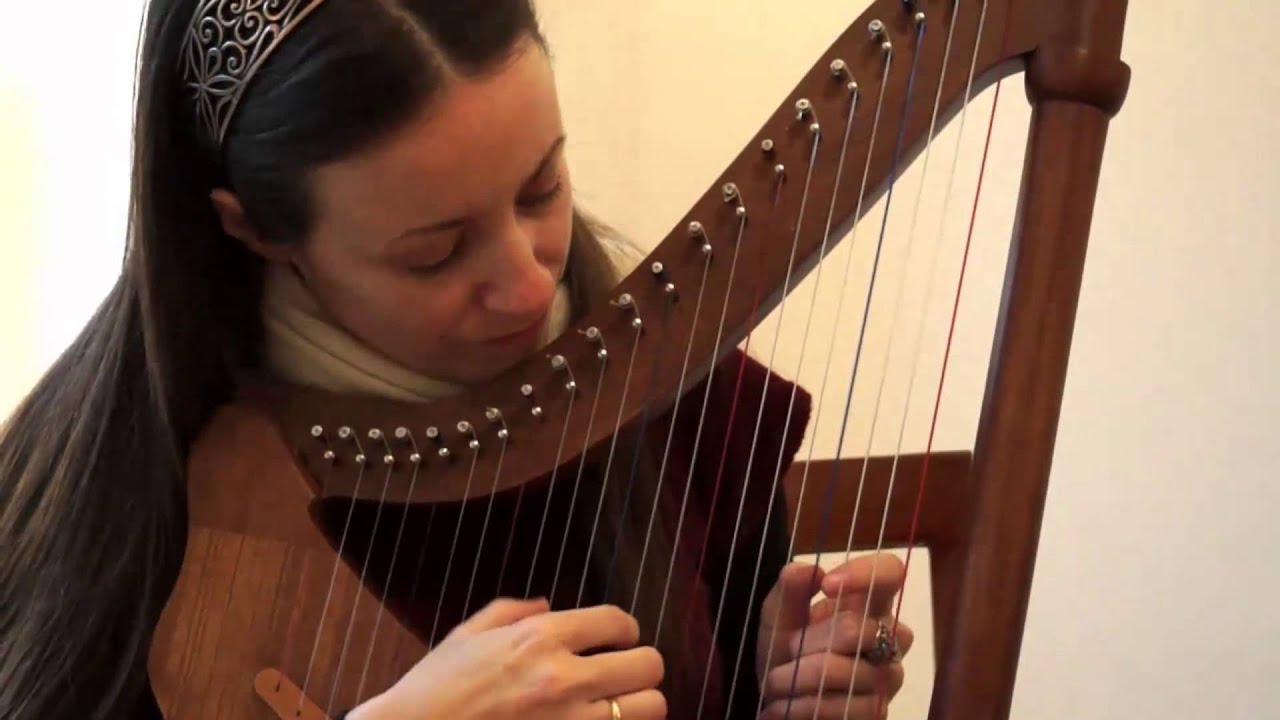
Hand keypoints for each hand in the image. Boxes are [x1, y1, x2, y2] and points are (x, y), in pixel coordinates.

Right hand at [351, 598, 665, 719]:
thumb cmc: (434, 690)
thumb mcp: (467, 636)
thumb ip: (511, 611)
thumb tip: (548, 603)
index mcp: (540, 639)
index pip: (618, 621)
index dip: (625, 628)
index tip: (618, 638)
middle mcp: (563, 679)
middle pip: (649, 665)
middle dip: (641, 666)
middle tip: (624, 672)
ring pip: (650, 709)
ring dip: (639, 705)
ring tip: (620, 705)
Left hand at [755, 554, 914, 718]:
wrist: (780, 701)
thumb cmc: (785, 652)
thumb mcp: (776, 617)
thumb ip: (789, 590)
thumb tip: (807, 568)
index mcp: (866, 602)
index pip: (891, 571)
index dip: (865, 573)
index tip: (827, 585)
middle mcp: (888, 635)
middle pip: (860, 628)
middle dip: (811, 641)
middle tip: (787, 649)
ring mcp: (888, 675)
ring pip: (854, 672)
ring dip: (804, 677)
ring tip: (776, 682)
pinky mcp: (879, 710)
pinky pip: (850, 707)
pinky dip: (809, 706)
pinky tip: (787, 705)